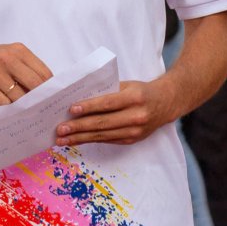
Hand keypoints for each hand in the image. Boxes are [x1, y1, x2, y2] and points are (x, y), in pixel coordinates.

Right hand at [0, 41, 52, 105]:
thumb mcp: (9, 55)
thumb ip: (26, 68)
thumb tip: (46, 92)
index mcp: (18, 50)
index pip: (44, 73)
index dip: (51, 89)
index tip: (53, 100)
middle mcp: (7, 59)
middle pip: (35, 84)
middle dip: (41, 99)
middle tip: (43, 110)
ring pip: (20, 96)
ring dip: (25, 107)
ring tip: (28, 113)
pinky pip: (4, 103)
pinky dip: (9, 109)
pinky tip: (11, 111)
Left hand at [56, 79, 180, 145]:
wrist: (166, 103)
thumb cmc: (141, 91)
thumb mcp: (126, 85)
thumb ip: (106, 91)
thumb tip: (78, 99)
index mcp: (134, 98)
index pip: (107, 103)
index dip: (89, 107)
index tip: (71, 110)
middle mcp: (136, 116)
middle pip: (102, 123)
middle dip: (79, 127)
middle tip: (60, 129)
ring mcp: (135, 131)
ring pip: (103, 135)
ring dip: (80, 138)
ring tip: (62, 139)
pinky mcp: (131, 139)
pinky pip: (107, 140)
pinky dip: (90, 140)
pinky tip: (77, 140)